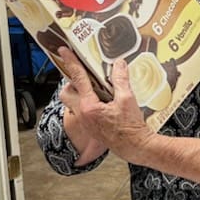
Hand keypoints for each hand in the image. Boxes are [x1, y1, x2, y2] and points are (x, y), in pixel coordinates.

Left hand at [55, 48, 154, 166]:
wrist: (135, 147)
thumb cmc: (131, 128)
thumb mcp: (127, 99)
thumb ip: (121, 79)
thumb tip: (119, 64)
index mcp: (89, 107)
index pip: (78, 79)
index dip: (71, 62)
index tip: (64, 51)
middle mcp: (83, 115)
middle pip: (67, 93)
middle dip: (71, 82)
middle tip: (84, 74)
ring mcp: (86, 123)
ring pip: (73, 102)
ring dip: (81, 93)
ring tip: (97, 86)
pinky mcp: (91, 127)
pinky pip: (82, 110)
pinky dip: (89, 102)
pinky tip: (104, 99)